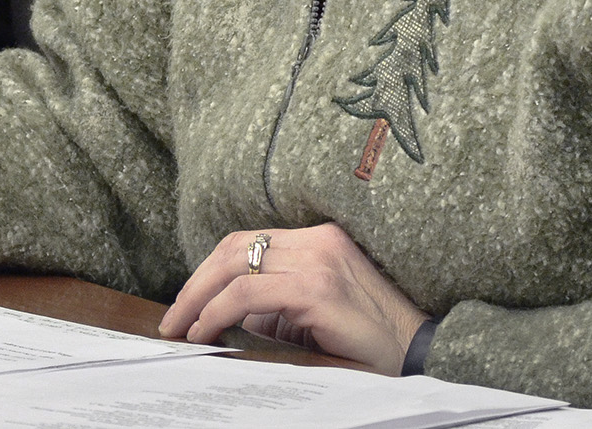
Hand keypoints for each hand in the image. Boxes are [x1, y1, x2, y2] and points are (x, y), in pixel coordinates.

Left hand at [158, 223, 429, 373]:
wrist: (419, 353)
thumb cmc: (370, 339)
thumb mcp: (316, 311)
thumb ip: (276, 304)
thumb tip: (223, 315)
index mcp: (319, 238)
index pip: (248, 241)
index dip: (210, 269)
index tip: (187, 301)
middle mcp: (317, 239)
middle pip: (235, 248)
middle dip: (195, 283)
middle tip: (172, 318)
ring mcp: (317, 260)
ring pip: (235, 267)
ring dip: (198, 299)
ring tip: (181, 328)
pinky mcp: (316, 288)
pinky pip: (248, 294)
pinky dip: (217, 312)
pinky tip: (205, 332)